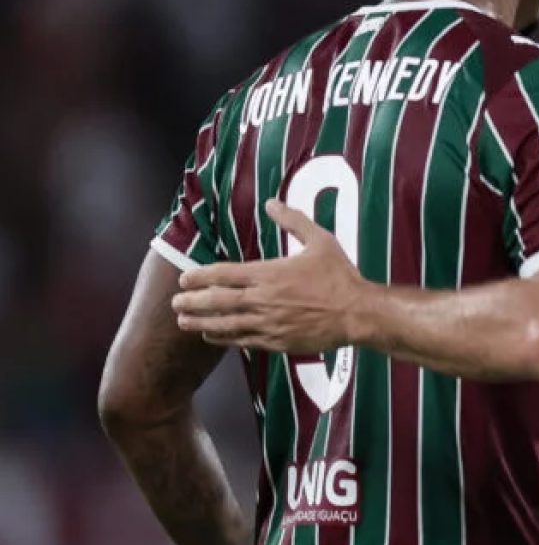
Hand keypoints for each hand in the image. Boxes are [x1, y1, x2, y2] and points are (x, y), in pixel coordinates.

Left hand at [173, 199, 365, 352]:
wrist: (358, 313)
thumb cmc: (340, 276)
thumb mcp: (320, 241)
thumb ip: (293, 221)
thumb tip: (271, 202)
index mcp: (269, 274)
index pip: (223, 274)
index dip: (199, 276)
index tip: (184, 277)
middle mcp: (262, 300)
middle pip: (216, 301)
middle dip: (191, 301)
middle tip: (175, 301)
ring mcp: (268, 323)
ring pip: (224, 324)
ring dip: (200, 321)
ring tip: (183, 321)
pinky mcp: (276, 341)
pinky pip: (242, 340)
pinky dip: (223, 338)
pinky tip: (212, 335)